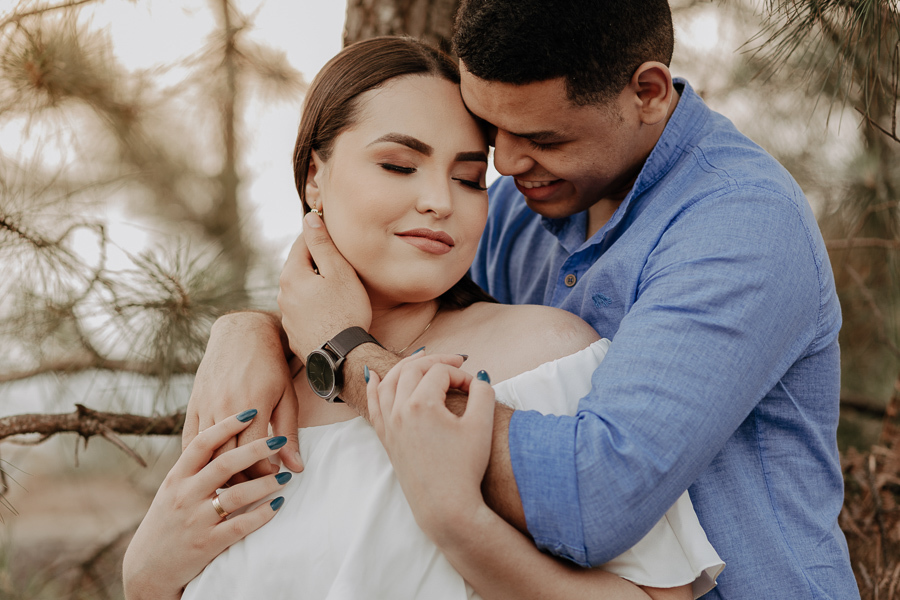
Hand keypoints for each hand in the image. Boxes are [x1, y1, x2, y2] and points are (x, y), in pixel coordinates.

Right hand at [123, 410, 290, 599]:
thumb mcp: (172, 492)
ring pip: (237, 494)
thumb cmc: (165, 524)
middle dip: (256, 448)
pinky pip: (240, 525)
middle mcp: (184, 495)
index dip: (227, 425)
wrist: (145, 571)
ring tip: (285, 475)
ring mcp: (195, 520)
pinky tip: (278, 504)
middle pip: (225, 463)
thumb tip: (222, 443)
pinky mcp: (206, 544)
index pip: (202, 443)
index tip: (250, 412)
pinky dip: (262, 514)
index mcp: (176, 477)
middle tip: (279, 440)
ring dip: (266, 482)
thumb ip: (195, 469)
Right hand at [182, 312, 302, 480]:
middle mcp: (225, 408)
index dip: (264, 474)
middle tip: (256, 484)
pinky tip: (213, 467)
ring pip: (208, 454)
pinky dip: (200, 459)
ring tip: (238, 479)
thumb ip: (289, 434)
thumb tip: (296, 468)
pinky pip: (190, 442)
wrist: (242, 335)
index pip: (254, 457)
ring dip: (221, 472)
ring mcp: (205, 407)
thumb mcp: (287, 398)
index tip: (274, 478)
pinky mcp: (192, 405)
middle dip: (243, 479)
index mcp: (253, 407)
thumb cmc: (271, 367)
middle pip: (228, 460)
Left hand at [278, 212, 371, 358]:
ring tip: (337, 291)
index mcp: (291, 275)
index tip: (332, 234)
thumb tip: (308, 218)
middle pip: (298, 267)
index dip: (318, 236)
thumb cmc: (346, 311)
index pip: (301, 244)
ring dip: (314, 286)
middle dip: (316, 263)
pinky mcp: (294, 334)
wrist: (342, 357)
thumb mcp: (338, 272)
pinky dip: (314, 307)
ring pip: (300, 291)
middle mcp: (283, 295)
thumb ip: (322, 244)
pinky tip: (330, 313)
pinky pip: (303, 312)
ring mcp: (287, 316)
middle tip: (339, 264)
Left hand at [366, 354, 494, 536]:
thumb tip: (478, 378)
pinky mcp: (387, 439)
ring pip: (389, 382)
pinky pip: (373, 405)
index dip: (462, 375)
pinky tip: (373, 376)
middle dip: (436, 361)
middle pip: (413, 369)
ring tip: (421, 359)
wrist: (446, 508)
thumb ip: (483, 393)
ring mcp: (390, 425)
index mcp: (421, 404)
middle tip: (456, 363)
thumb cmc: (465, 469)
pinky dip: (373, 387)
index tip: (476, 389)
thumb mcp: (481, 426)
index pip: (441, 372)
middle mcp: (399, 410)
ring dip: (405, 366)